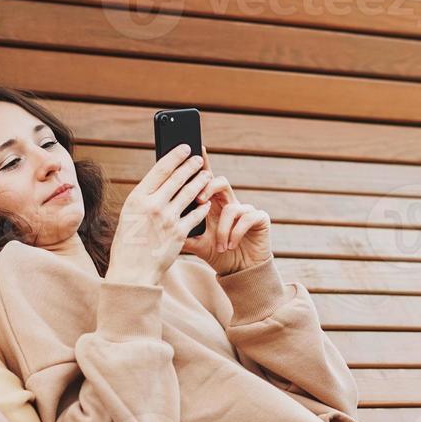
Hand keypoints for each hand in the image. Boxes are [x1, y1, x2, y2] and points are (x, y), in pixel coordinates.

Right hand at [105, 143, 213, 287]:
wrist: (132, 273)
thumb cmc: (128, 244)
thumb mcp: (130, 215)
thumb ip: (145, 199)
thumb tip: (162, 182)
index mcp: (137, 198)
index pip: (161, 169)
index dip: (175, 156)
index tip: (185, 147)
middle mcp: (153, 206)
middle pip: (178, 178)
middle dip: (191, 166)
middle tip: (199, 159)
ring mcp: (168, 219)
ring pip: (190, 193)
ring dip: (200, 182)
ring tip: (207, 175)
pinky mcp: (179, 234)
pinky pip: (196, 215)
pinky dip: (202, 207)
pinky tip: (206, 202)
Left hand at [182, 152, 271, 274]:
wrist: (241, 272)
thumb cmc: (219, 255)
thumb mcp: (196, 243)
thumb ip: (183, 231)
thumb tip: (160, 223)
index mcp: (214, 205)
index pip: (207, 181)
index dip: (203, 165)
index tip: (196, 149)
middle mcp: (230, 203)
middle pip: (220, 182)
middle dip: (208, 188)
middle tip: (198, 200)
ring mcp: (246, 210)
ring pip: (231, 207)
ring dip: (222, 229)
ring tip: (220, 246)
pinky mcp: (260, 218)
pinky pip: (246, 218)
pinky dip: (235, 233)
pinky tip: (231, 245)